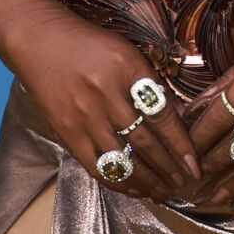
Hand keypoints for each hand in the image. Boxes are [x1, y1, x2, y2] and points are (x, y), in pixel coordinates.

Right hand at [7, 6, 202, 200]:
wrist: (40, 41)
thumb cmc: (90, 46)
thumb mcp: (127, 54)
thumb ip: (149, 84)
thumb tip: (178, 121)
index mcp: (129, 70)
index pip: (162, 115)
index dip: (181, 144)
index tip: (194, 165)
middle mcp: (106, 95)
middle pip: (145, 142)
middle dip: (168, 168)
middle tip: (184, 185)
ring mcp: (84, 116)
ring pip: (122, 159)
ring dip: (147, 181)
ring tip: (163, 193)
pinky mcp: (66, 132)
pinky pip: (96, 166)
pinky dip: (118, 182)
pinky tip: (135, 190)